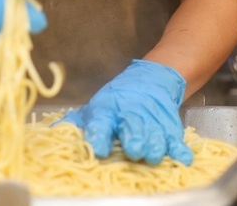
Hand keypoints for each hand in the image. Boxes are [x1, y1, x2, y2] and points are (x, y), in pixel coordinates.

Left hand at [61, 59, 191, 165]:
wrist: (151, 80)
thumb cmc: (117, 100)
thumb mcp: (94, 108)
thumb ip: (76, 122)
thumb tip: (53, 132)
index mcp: (107, 110)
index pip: (101, 122)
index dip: (98, 135)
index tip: (96, 148)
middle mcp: (130, 114)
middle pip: (133, 126)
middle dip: (133, 138)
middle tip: (133, 149)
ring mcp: (152, 120)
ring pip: (155, 133)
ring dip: (155, 144)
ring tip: (153, 155)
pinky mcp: (170, 126)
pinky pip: (176, 138)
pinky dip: (180, 149)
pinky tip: (183, 157)